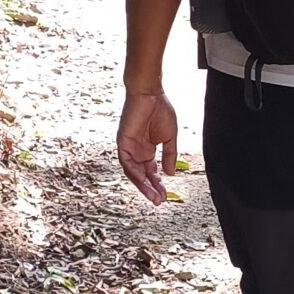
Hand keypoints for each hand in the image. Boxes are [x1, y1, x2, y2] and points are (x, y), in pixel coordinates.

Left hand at [117, 88, 177, 203]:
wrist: (150, 92)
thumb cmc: (160, 109)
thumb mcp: (169, 137)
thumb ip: (170, 155)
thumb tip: (170, 173)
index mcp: (147, 149)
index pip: (151, 172)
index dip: (158, 184)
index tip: (165, 195)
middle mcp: (137, 151)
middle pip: (142, 175)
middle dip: (151, 189)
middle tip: (159, 201)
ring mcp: (129, 147)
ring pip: (133, 172)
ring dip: (143, 185)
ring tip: (153, 196)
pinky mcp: (122, 142)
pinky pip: (126, 162)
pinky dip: (134, 173)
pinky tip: (143, 182)